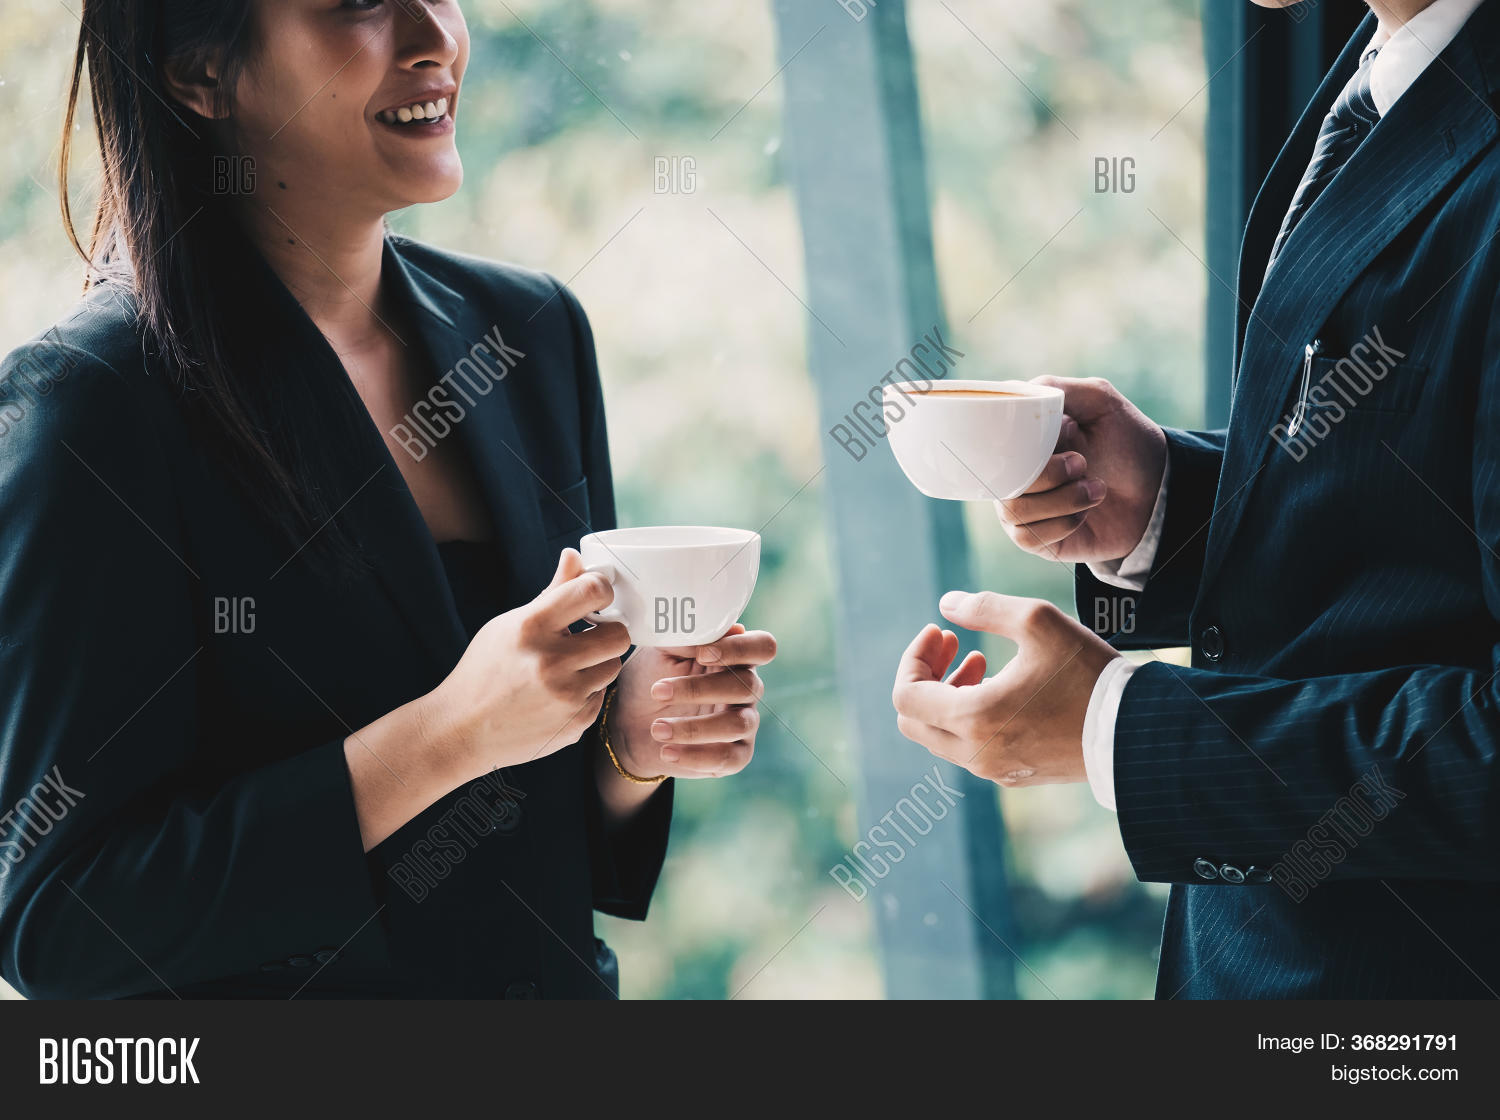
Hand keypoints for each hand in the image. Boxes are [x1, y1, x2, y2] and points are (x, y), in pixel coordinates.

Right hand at [423, 548, 630, 781]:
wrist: (463, 729)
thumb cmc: (484, 670)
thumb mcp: (510, 624)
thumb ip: (551, 591)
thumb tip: (575, 556)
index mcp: (532, 627)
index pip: (591, 592)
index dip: (601, 590)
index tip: (597, 596)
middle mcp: (552, 662)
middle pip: (618, 635)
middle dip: (608, 631)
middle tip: (591, 634)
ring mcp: (566, 697)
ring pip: (613, 666)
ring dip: (598, 662)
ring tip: (569, 666)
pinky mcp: (575, 724)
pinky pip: (601, 695)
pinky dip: (587, 691)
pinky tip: (559, 693)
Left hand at [608, 624, 776, 779]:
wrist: (629, 723)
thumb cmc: (649, 679)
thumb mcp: (660, 652)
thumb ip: (683, 639)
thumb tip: (706, 638)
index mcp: (734, 658)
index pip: (761, 647)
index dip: (740, 649)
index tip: (702, 654)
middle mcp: (746, 689)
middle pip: (747, 686)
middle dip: (699, 689)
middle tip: (657, 691)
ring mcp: (744, 722)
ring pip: (737, 724)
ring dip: (694, 727)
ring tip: (657, 729)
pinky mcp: (735, 755)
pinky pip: (728, 758)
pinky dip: (696, 756)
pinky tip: (667, 752)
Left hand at [891, 591, 1118, 785]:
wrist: (1137, 733)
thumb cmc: (1088, 675)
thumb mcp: (1038, 622)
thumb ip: (984, 608)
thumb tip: (945, 605)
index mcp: (973, 719)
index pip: (905, 695)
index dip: (914, 657)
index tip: (941, 632)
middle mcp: (976, 754)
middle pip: (913, 721)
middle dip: (925, 677)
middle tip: (954, 645)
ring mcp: (994, 770)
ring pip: (940, 736)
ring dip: (948, 695)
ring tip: (979, 660)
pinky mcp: (1014, 776)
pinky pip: (970, 749)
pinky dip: (969, 716)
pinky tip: (1001, 687)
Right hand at [995, 376, 1165, 563]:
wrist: (1158, 491)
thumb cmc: (1128, 442)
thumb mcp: (1100, 401)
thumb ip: (1058, 388)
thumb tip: (1017, 393)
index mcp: (1023, 442)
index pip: (993, 445)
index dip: (1020, 445)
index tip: (1064, 434)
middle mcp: (1017, 475)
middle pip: (1002, 481)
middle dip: (1048, 474)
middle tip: (1083, 464)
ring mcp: (1025, 509)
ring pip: (1014, 510)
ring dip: (1062, 500)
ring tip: (1096, 489)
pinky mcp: (1038, 540)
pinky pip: (1028, 537)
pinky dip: (1062, 525)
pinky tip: (1084, 515)